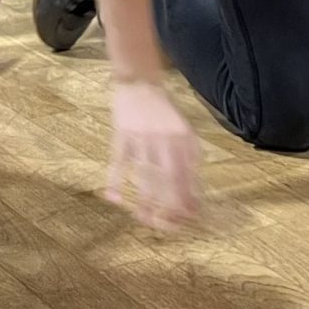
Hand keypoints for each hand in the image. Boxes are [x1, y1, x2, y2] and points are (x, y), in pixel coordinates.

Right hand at [106, 81, 199, 229]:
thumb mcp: (185, 131)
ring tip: (142, 219)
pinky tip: (113, 198)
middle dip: (165, 206)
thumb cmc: (164, 111)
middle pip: (165, 181)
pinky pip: (118, 163)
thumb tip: (194, 189)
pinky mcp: (121, 135)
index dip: (186, 200)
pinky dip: (115, 181)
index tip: (187, 219)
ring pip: (143, 176)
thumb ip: (191, 157)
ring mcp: (140, 139)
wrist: (139, 82)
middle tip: (162, 225)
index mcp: (181, 141)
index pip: (185, 177)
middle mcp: (163, 141)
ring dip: (142, 200)